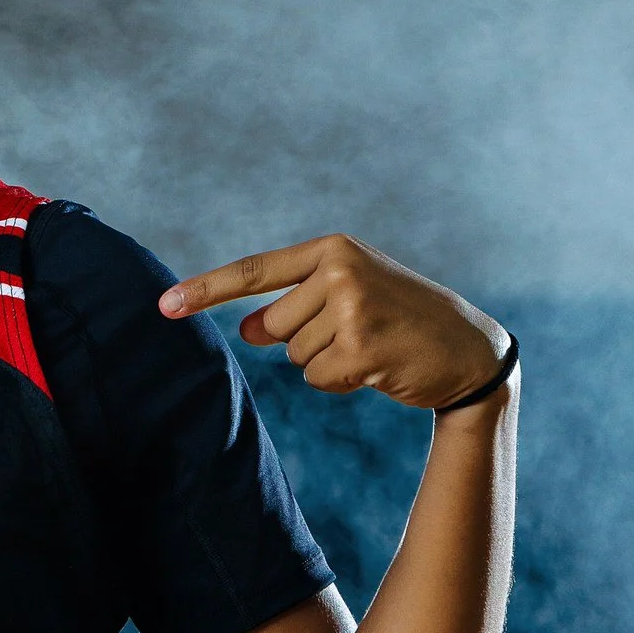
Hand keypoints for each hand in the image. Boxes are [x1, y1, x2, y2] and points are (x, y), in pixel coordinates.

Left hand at [158, 234, 509, 409]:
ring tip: (372, 345)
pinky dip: (340, 382)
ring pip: (294, 355)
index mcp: (333, 250)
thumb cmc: (400, 319)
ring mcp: (351, 309)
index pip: (254, 271)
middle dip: (300, 340)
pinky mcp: (361, 348)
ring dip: (326, 362)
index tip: (164, 307)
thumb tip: (244, 331)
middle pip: (270, 326)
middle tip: (356, 332)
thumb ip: (293, 306)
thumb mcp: (349, 296)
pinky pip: (316, 378)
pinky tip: (377, 367)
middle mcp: (339, 272)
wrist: (470, 350)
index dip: (206, 291)